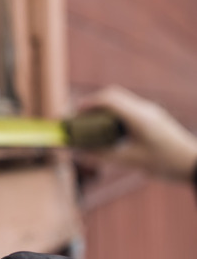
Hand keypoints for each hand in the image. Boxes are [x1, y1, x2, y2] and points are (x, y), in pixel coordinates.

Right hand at [78, 86, 196, 180]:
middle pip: (113, 95)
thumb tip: (78, 153)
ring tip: (91, 125)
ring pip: (120, 101)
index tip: (73, 112)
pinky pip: (128, 108)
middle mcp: (145, 109)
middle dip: (92, 103)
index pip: (109, 99)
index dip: (88, 103)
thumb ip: (102, 155)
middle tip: (78, 118)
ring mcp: (150, 111)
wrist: (194, 163)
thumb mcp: (130, 161)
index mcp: (139, 117)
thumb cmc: (165, 163)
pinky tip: (109, 130)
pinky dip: (113, 114)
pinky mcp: (153, 116)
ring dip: (103, 108)